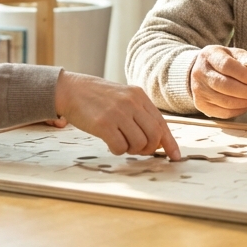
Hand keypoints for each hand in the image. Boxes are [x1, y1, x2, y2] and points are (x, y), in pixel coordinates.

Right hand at [54, 72, 181, 158]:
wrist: (71, 90)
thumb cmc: (97, 98)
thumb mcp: (123, 97)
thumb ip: (139, 114)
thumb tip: (157, 140)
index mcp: (139, 96)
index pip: (162, 123)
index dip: (170, 142)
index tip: (175, 156)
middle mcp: (131, 103)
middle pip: (154, 136)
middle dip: (149, 149)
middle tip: (138, 149)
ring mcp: (118, 113)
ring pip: (139, 144)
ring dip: (132, 150)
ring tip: (121, 142)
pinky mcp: (103, 124)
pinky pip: (120, 148)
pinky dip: (117, 150)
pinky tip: (109, 143)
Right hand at [188, 45, 246, 118]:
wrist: (202, 70)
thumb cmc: (222, 61)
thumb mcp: (233, 54)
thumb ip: (246, 60)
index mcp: (209, 55)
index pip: (227, 66)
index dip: (245, 75)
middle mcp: (200, 73)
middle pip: (225, 86)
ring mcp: (199, 90)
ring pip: (226, 102)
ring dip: (246, 102)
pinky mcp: (201, 104)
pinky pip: (223, 112)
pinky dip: (239, 110)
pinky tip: (246, 104)